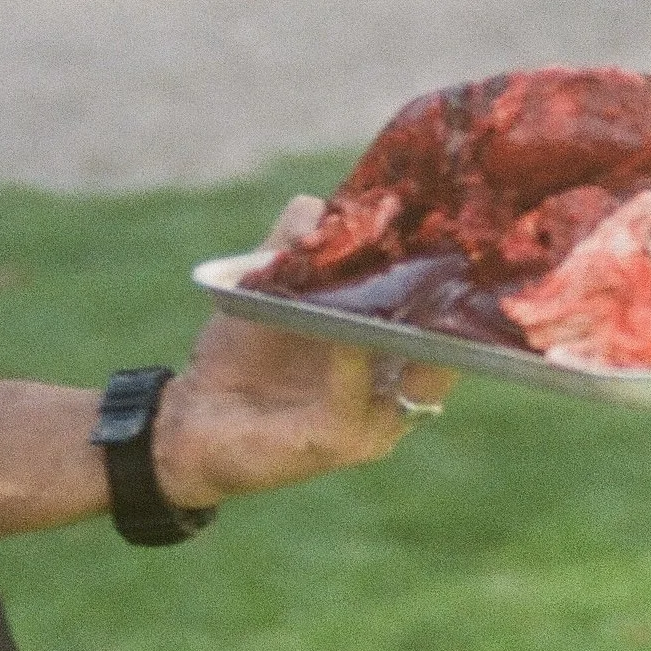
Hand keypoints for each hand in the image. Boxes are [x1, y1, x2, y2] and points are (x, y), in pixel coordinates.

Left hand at [156, 196, 455, 506]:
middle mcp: (397, 384)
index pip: (445, 314)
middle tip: (452, 257)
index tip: (456, 231)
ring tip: (407, 293)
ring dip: (413, 334)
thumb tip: (319, 206)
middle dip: (453, 304)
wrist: (195, 416)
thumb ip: (293, 242)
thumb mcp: (267, 284)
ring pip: (421, 376)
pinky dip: (354, 368)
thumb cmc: (242, 350)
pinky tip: (347, 338)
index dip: (453, 276)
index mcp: (391, 346)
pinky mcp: (341, 443)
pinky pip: (358, 402)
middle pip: (450, 344)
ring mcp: (376, 419)